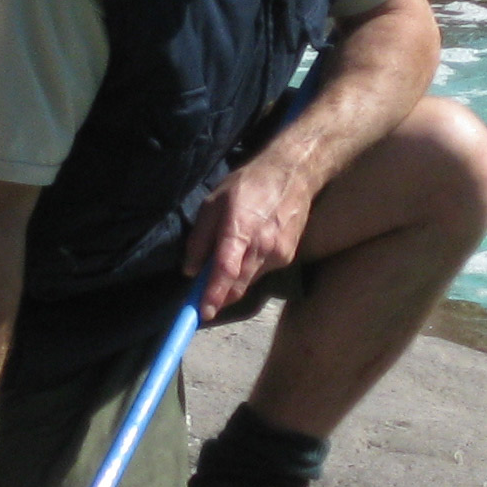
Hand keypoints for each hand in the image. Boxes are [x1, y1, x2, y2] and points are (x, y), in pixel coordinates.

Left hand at [182, 153, 313, 315]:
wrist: (294, 174)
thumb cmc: (248, 184)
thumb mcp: (213, 203)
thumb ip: (200, 238)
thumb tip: (192, 271)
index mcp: (241, 229)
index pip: (226, 269)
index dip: (213, 293)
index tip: (203, 312)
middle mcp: (263, 246)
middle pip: (238, 285)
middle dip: (219, 297)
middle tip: (202, 302)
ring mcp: (279, 254)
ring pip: (249, 281)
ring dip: (234, 281)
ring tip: (227, 259)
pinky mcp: (287, 257)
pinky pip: (261, 272)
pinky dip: (249, 270)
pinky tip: (249, 250)